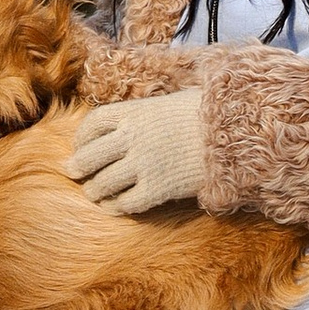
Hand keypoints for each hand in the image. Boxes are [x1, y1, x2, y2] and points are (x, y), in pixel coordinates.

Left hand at [66, 89, 204, 214]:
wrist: (235, 132)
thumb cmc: (205, 115)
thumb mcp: (169, 102)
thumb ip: (144, 114)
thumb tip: (132, 124)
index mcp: (132, 112)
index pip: (92, 125)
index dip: (82, 138)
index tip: (80, 145)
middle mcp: (130, 138)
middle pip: (88, 157)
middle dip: (77, 168)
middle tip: (73, 173)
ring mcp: (142, 165)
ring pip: (102, 184)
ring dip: (94, 191)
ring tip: (94, 193)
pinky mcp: (156, 189)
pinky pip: (125, 203)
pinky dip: (115, 207)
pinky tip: (114, 207)